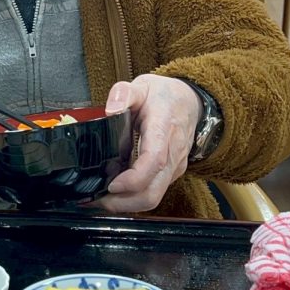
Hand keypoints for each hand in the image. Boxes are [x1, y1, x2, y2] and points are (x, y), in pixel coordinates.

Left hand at [99, 74, 201, 213]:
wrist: (193, 103)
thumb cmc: (165, 96)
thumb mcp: (143, 85)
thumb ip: (124, 93)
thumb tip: (110, 109)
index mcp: (163, 129)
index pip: (153, 161)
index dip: (132, 179)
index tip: (111, 184)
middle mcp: (172, 153)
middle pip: (153, 192)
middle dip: (123, 202)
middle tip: (96, 199)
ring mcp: (174, 167)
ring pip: (153, 197)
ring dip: (126, 203)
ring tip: (101, 197)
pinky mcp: (171, 174)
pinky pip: (154, 192)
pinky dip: (134, 197)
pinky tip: (116, 190)